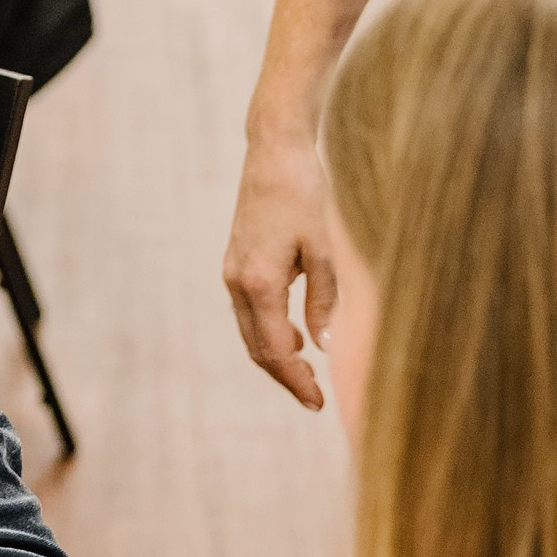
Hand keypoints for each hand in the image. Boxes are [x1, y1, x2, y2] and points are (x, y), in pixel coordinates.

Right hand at [223, 131, 337, 407]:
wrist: (273, 154)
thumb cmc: (303, 196)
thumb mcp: (322, 250)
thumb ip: (323, 301)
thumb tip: (324, 346)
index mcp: (259, 283)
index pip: (274, 349)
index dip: (296, 380)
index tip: (319, 402)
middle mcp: (238, 282)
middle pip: (256, 347)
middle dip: (284, 376)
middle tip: (315, 399)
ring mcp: (232, 272)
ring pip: (250, 331)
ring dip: (275, 356)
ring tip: (308, 373)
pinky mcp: (236, 263)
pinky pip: (249, 311)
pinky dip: (269, 332)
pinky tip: (295, 335)